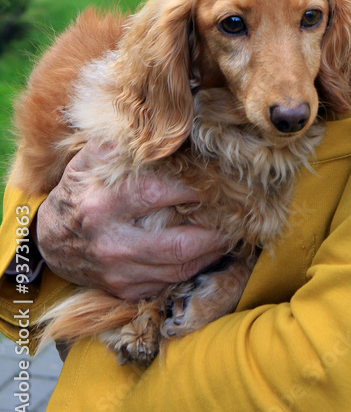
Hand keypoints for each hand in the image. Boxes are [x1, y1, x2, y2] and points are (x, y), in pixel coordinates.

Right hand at [35, 142, 230, 299]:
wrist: (48, 239)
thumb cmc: (81, 189)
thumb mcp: (93, 158)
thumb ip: (127, 142)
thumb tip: (167, 120)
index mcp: (104, 202)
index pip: (161, 194)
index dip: (196, 187)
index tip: (221, 178)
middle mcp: (111, 242)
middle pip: (178, 244)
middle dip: (217, 231)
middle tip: (241, 215)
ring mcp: (117, 272)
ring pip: (179, 268)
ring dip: (212, 252)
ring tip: (233, 232)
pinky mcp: (123, 291)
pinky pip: (168, 283)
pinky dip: (194, 268)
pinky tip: (210, 251)